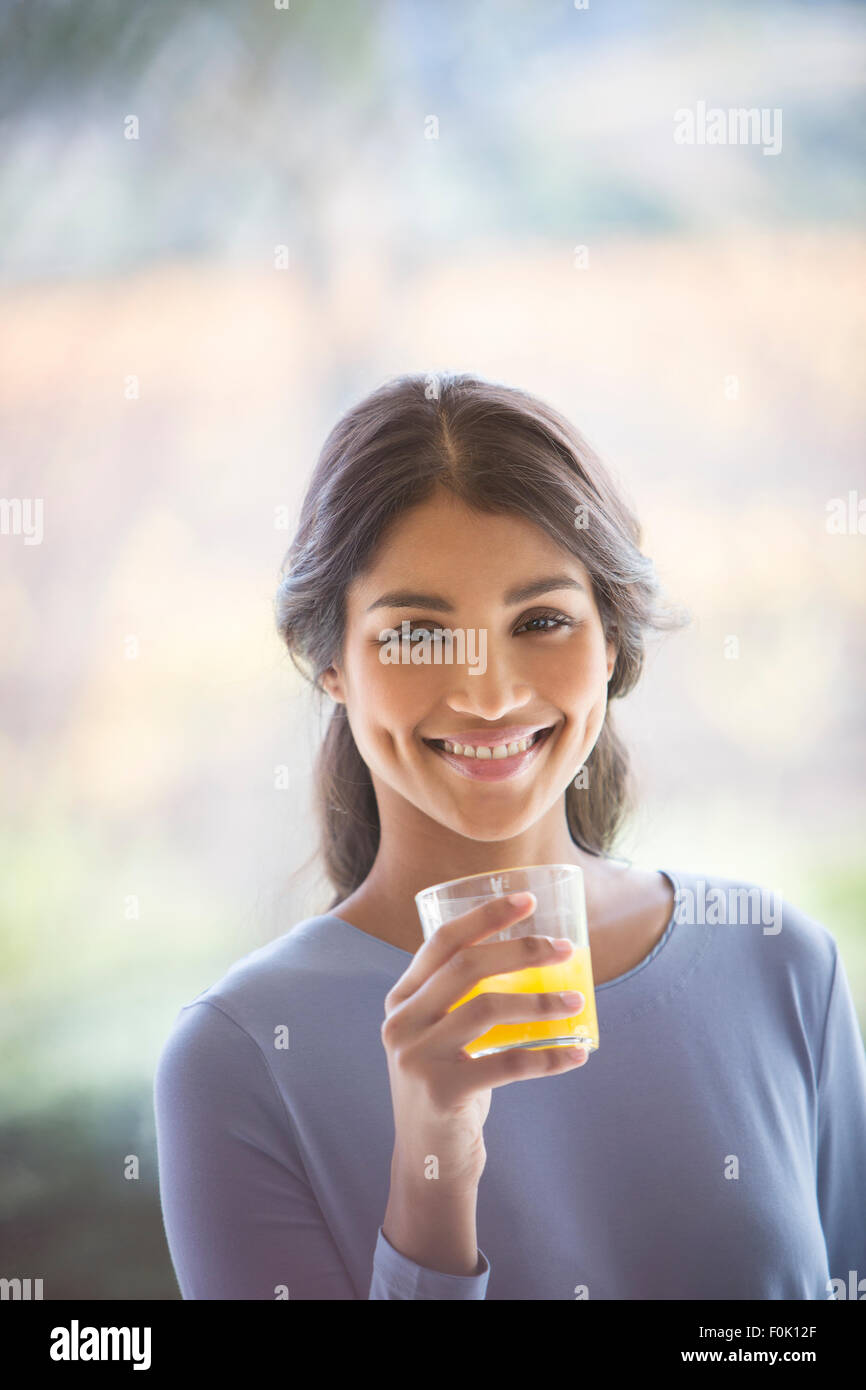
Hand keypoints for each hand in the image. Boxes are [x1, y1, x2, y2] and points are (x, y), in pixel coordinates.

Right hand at [380, 891, 587, 1190]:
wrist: (427, 1163)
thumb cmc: (448, 1088)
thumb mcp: (440, 1037)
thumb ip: (463, 1001)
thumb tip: (536, 959)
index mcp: (401, 1000)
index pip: (441, 942)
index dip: (485, 917)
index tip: (526, 899)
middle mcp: (400, 1023)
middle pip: (466, 967)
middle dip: (521, 949)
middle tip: (564, 948)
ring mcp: (416, 1058)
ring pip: (488, 1009)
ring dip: (542, 1001)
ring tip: (577, 1001)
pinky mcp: (441, 1093)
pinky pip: (507, 1064)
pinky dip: (548, 1057)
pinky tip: (577, 1053)